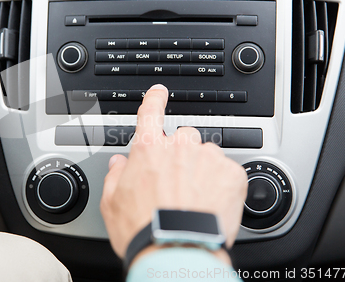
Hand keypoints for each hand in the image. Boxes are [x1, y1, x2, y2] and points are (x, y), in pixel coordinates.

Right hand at [100, 84, 247, 261]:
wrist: (176, 252)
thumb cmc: (143, 230)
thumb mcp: (112, 203)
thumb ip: (115, 176)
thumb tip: (119, 164)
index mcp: (149, 149)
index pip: (151, 112)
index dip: (154, 99)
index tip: (159, 92)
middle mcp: (179, 147)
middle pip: (182, 138)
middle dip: (180, 155)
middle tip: (176, 183)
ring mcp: (208, 158)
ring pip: (206, 154)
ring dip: (201, 169)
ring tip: (195, 198)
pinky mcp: (232, 174)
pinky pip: (227, 170)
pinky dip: (221, 183)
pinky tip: (211, 203)